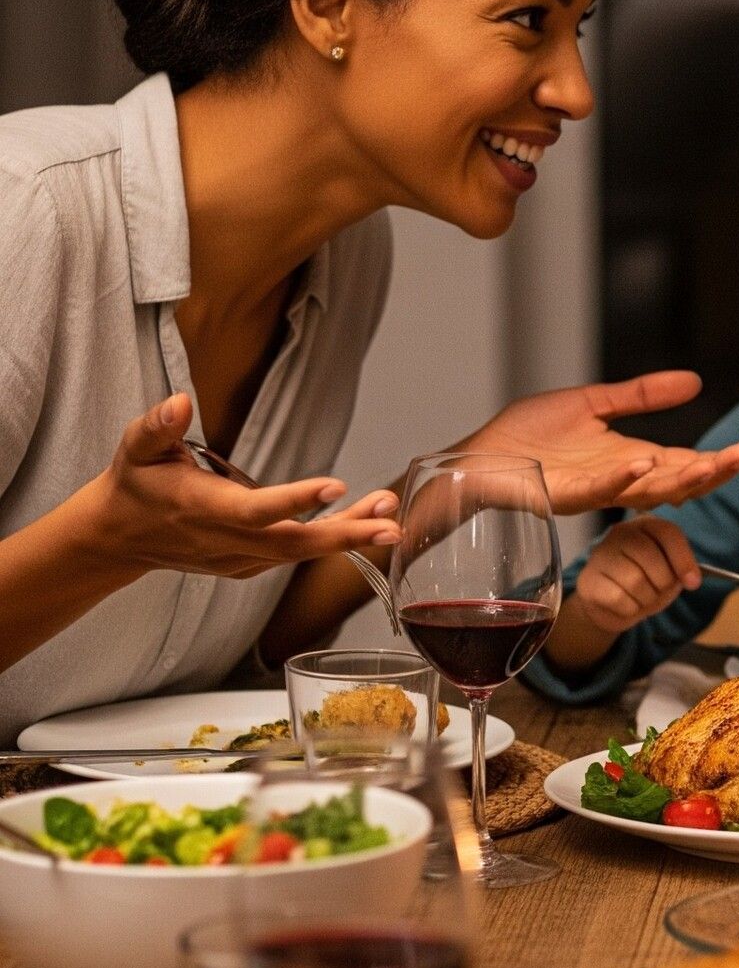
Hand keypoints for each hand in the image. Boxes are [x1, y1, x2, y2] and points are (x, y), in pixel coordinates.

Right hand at [83, 394, 400, 578]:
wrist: (118, 537)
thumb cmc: (135, 484)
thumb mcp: (136, 448)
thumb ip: (157, 427)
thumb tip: (179, 402)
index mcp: (203, 509)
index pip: (254, 509)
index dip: (295, 500)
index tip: (336, 485)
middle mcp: (226, 540)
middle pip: (291, 543)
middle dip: (344, 534)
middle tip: (390, 523)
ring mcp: (239, 558)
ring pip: (300, 552)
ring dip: (349, 535)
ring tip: (391, 517)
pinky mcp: (249, 565)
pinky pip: (295, 556)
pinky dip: (332, 542)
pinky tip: (368, 522)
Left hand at [459, 371, 738, 515]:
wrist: (480, 456)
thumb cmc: (529, 435)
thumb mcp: (594, 403)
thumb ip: (642, 394)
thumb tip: (695, 381)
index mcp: (632, 459)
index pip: (687, 463)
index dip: (721, 459)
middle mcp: (621, 480)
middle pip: (680, 481)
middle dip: (716, 471)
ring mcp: (596, 489)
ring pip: (649, 490)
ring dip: (681, 478)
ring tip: (711, 462)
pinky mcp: (565, 493)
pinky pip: (599, 489)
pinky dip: (622, 479)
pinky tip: (642, 465)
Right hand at [570, 517, 702, 632]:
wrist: (611, 604)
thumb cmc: (646, 583)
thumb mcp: (669, 573)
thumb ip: (681, 571)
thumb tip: (691, 580)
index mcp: (645, 525)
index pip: (667, 533)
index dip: (684, 559)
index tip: (693, 583)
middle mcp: (620, 533)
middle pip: (651, 558)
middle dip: (663, 583)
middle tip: (659, 592)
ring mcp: (601, 555)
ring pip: (635, 581)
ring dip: (647, 599)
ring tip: (642, 599)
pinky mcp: (588, 580)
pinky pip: (619, 599)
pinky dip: (630, 609)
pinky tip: (626, 605)